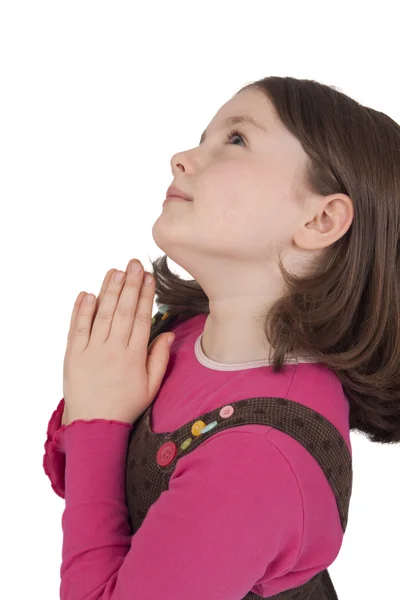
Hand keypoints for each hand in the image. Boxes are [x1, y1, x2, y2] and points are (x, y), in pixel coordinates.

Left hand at [62, 259, 174, 425]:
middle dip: (130, 285)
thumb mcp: (151, 386)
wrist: (95, 425)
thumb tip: (169, 333)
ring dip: (109, 291)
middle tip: (134, 263)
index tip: (150, 277)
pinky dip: (81, 310)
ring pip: (102, 315)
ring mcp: (92, 351)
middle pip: (124, 311)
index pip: (142, 318)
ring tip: (115, 271)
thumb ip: (160, 358)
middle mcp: (113, 350)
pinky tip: (88, 293)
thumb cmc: (125, 405)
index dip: (146, 295)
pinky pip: (77, 328)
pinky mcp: (73, 355)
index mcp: (134, 357)